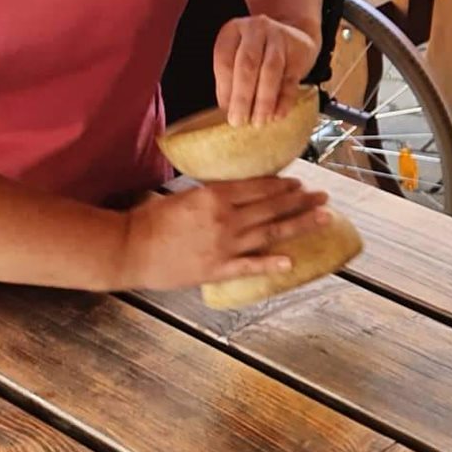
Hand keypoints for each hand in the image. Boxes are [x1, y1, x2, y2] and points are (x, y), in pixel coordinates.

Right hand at [117, 179, 330, 289]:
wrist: (127, 249)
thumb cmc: (150, 220)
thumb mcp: (185, 196)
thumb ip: (213, 195)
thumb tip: (238, 192)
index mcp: (215, 196)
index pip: (259, 187)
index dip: (283, 185)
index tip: (300, 183)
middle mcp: (225, 218)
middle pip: (272, 207)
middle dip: (301, 201)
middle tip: (324, 197)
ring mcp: (223, 245)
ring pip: (270, 232)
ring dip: (299, 224)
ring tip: (323, 218)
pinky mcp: (215, 269)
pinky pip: (249, 266)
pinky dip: (271, 264)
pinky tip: (291, 260)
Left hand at [213, 15, 318, 126]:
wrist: (295, 35)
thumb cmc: (260, 52)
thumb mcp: (238, 56)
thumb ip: (231, 79)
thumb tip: (229, 110)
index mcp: (234, 30)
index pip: (225, 60)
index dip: (224, 87)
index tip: (225, 110)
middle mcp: (257, 29)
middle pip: (248, 64)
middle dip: (242, 96)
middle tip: (238, 120)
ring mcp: (280, 37)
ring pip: (270, 70)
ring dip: (264, 99)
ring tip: (259, 121)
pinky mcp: (300, 50)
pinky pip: (291, 78)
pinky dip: (284, 99)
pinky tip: (277, 114)